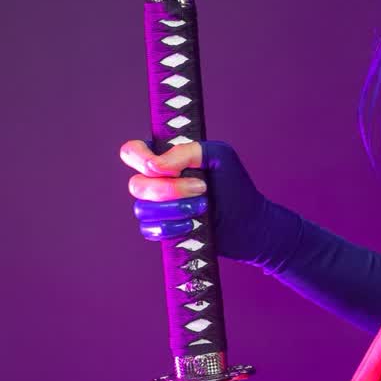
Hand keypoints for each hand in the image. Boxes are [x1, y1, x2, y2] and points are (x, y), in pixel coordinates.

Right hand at [118, 137, 276, 261]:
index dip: (140, 159)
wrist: (248, 222)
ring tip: (203, 207)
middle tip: (202, 188)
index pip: (132, 151)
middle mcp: (156, 181)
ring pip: (142, 209)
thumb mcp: (219, 155)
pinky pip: (149, 229)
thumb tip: (157, 166)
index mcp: (165, 158)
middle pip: (136, 185)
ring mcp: (157, 207)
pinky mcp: (162, 229)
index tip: (162, 168)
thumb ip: (187, 151)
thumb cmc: (235, 185)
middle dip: (169, 190)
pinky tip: (192, 224)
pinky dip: (171, 228)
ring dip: (175, 209)